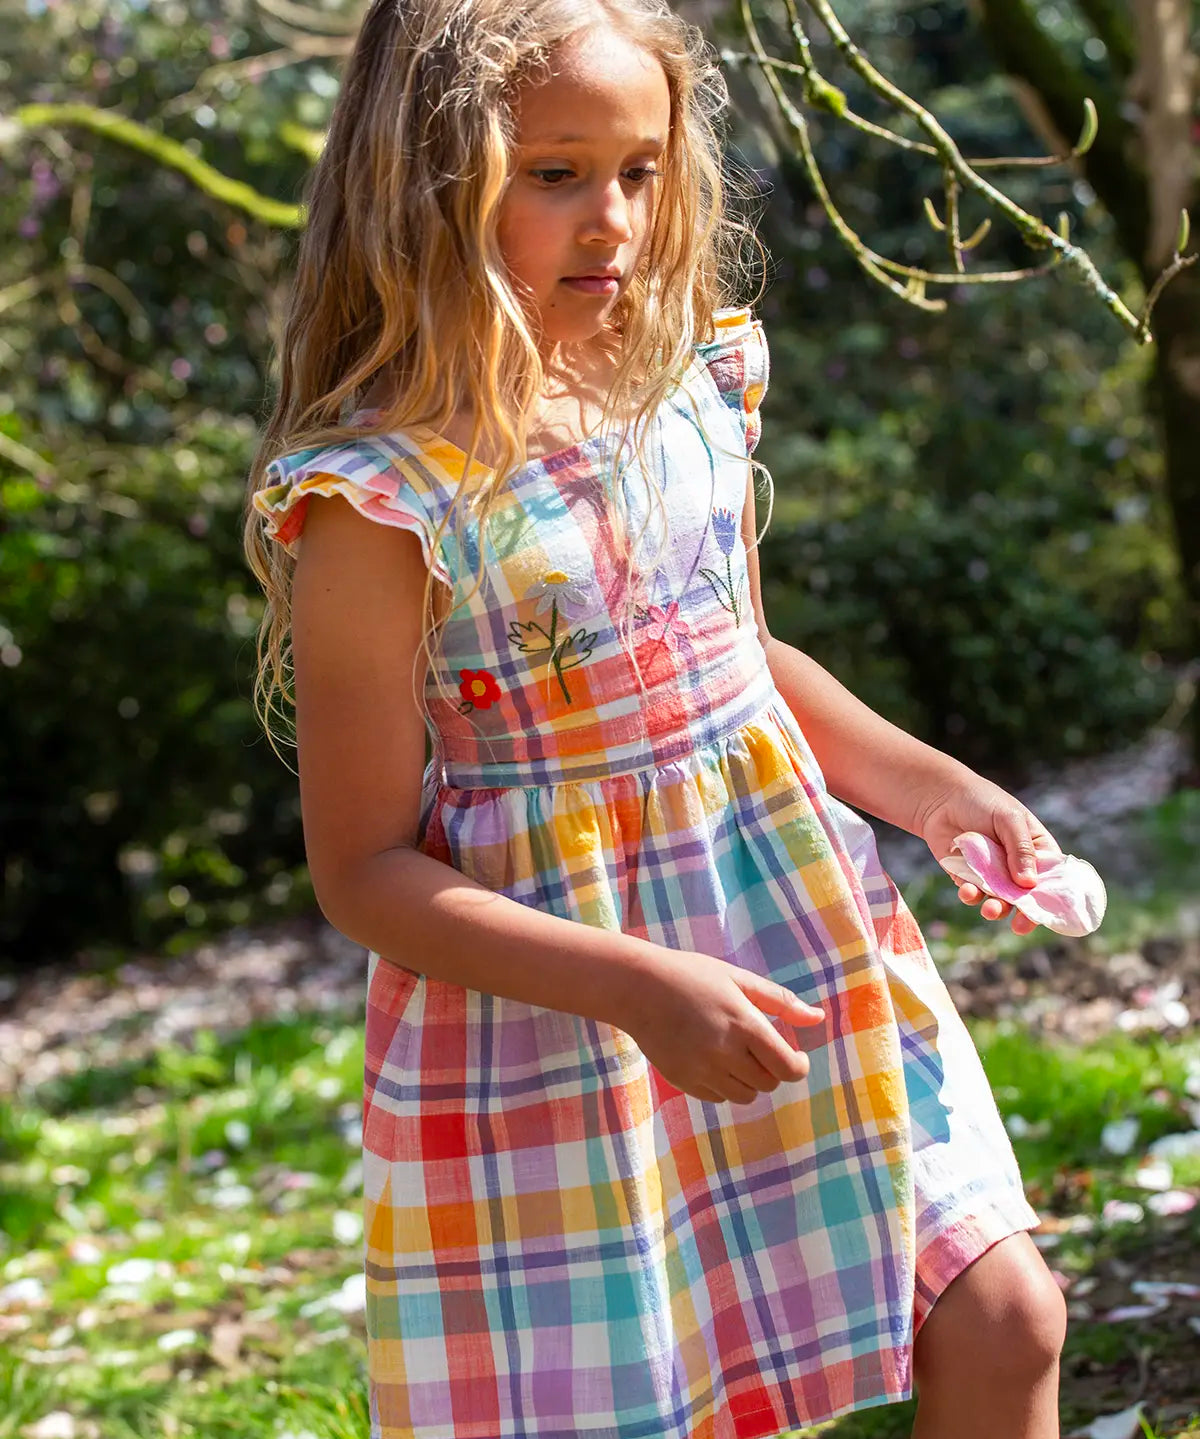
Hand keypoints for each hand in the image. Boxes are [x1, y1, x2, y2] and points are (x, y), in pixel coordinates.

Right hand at [616, 948, 825, 1104]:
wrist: (637, 988)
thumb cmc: (691, 975)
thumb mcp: (738, 979)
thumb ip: (780, 1001)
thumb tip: (818, 1018)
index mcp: (743, 1024)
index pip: (788, 1068)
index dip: (799, 1066)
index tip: (796, 1056)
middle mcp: (724, 1052)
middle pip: (768, 1084)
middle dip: (772, 1069)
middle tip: (760, 1047)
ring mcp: (701, 1070)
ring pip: (745, 1096)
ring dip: (749, 1080)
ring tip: (735, 1052)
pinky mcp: (683, 1080)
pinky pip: (718, 1097)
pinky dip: (724, 1085)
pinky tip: (712, 1058)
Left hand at [914, 774, 1058, 935]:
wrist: (941, 798)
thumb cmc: (982, 801)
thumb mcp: (1008, 819)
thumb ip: (1020, 849)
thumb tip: (1029, 883)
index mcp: (1037, 850)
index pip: (1051, 877)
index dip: (1052, 896)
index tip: (1048, 912)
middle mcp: (1018, 866)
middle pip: (1027, 896)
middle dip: (1024, 912)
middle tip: (1020, 926)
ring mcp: (993, 874)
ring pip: (1000, 900)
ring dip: (997, 909)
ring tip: (990, 910)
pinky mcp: (969, 878)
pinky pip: (973, 894)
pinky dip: (971, 896)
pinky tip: (967, 892)